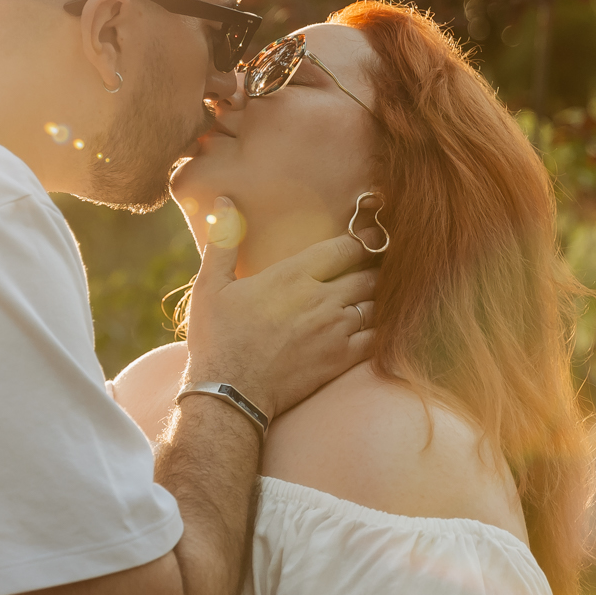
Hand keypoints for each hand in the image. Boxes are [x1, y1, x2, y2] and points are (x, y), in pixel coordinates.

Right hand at [182, 198, 376, 420]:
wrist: (230, 393)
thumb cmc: (217, 337)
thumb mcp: (210, 285)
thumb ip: (223, 240)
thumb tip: (224, 201)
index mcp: (292, 276)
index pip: (344, 249)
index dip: (363, 241)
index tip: (371, 239)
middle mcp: (321, 299)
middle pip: (367, 275)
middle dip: (378, 267)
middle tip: (384, 264)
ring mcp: (335, 330)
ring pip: (376, 304)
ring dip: (381, 297)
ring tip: (384, 292)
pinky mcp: (341, 359)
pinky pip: (378, 337)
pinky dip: (385, 327)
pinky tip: (384, 324)